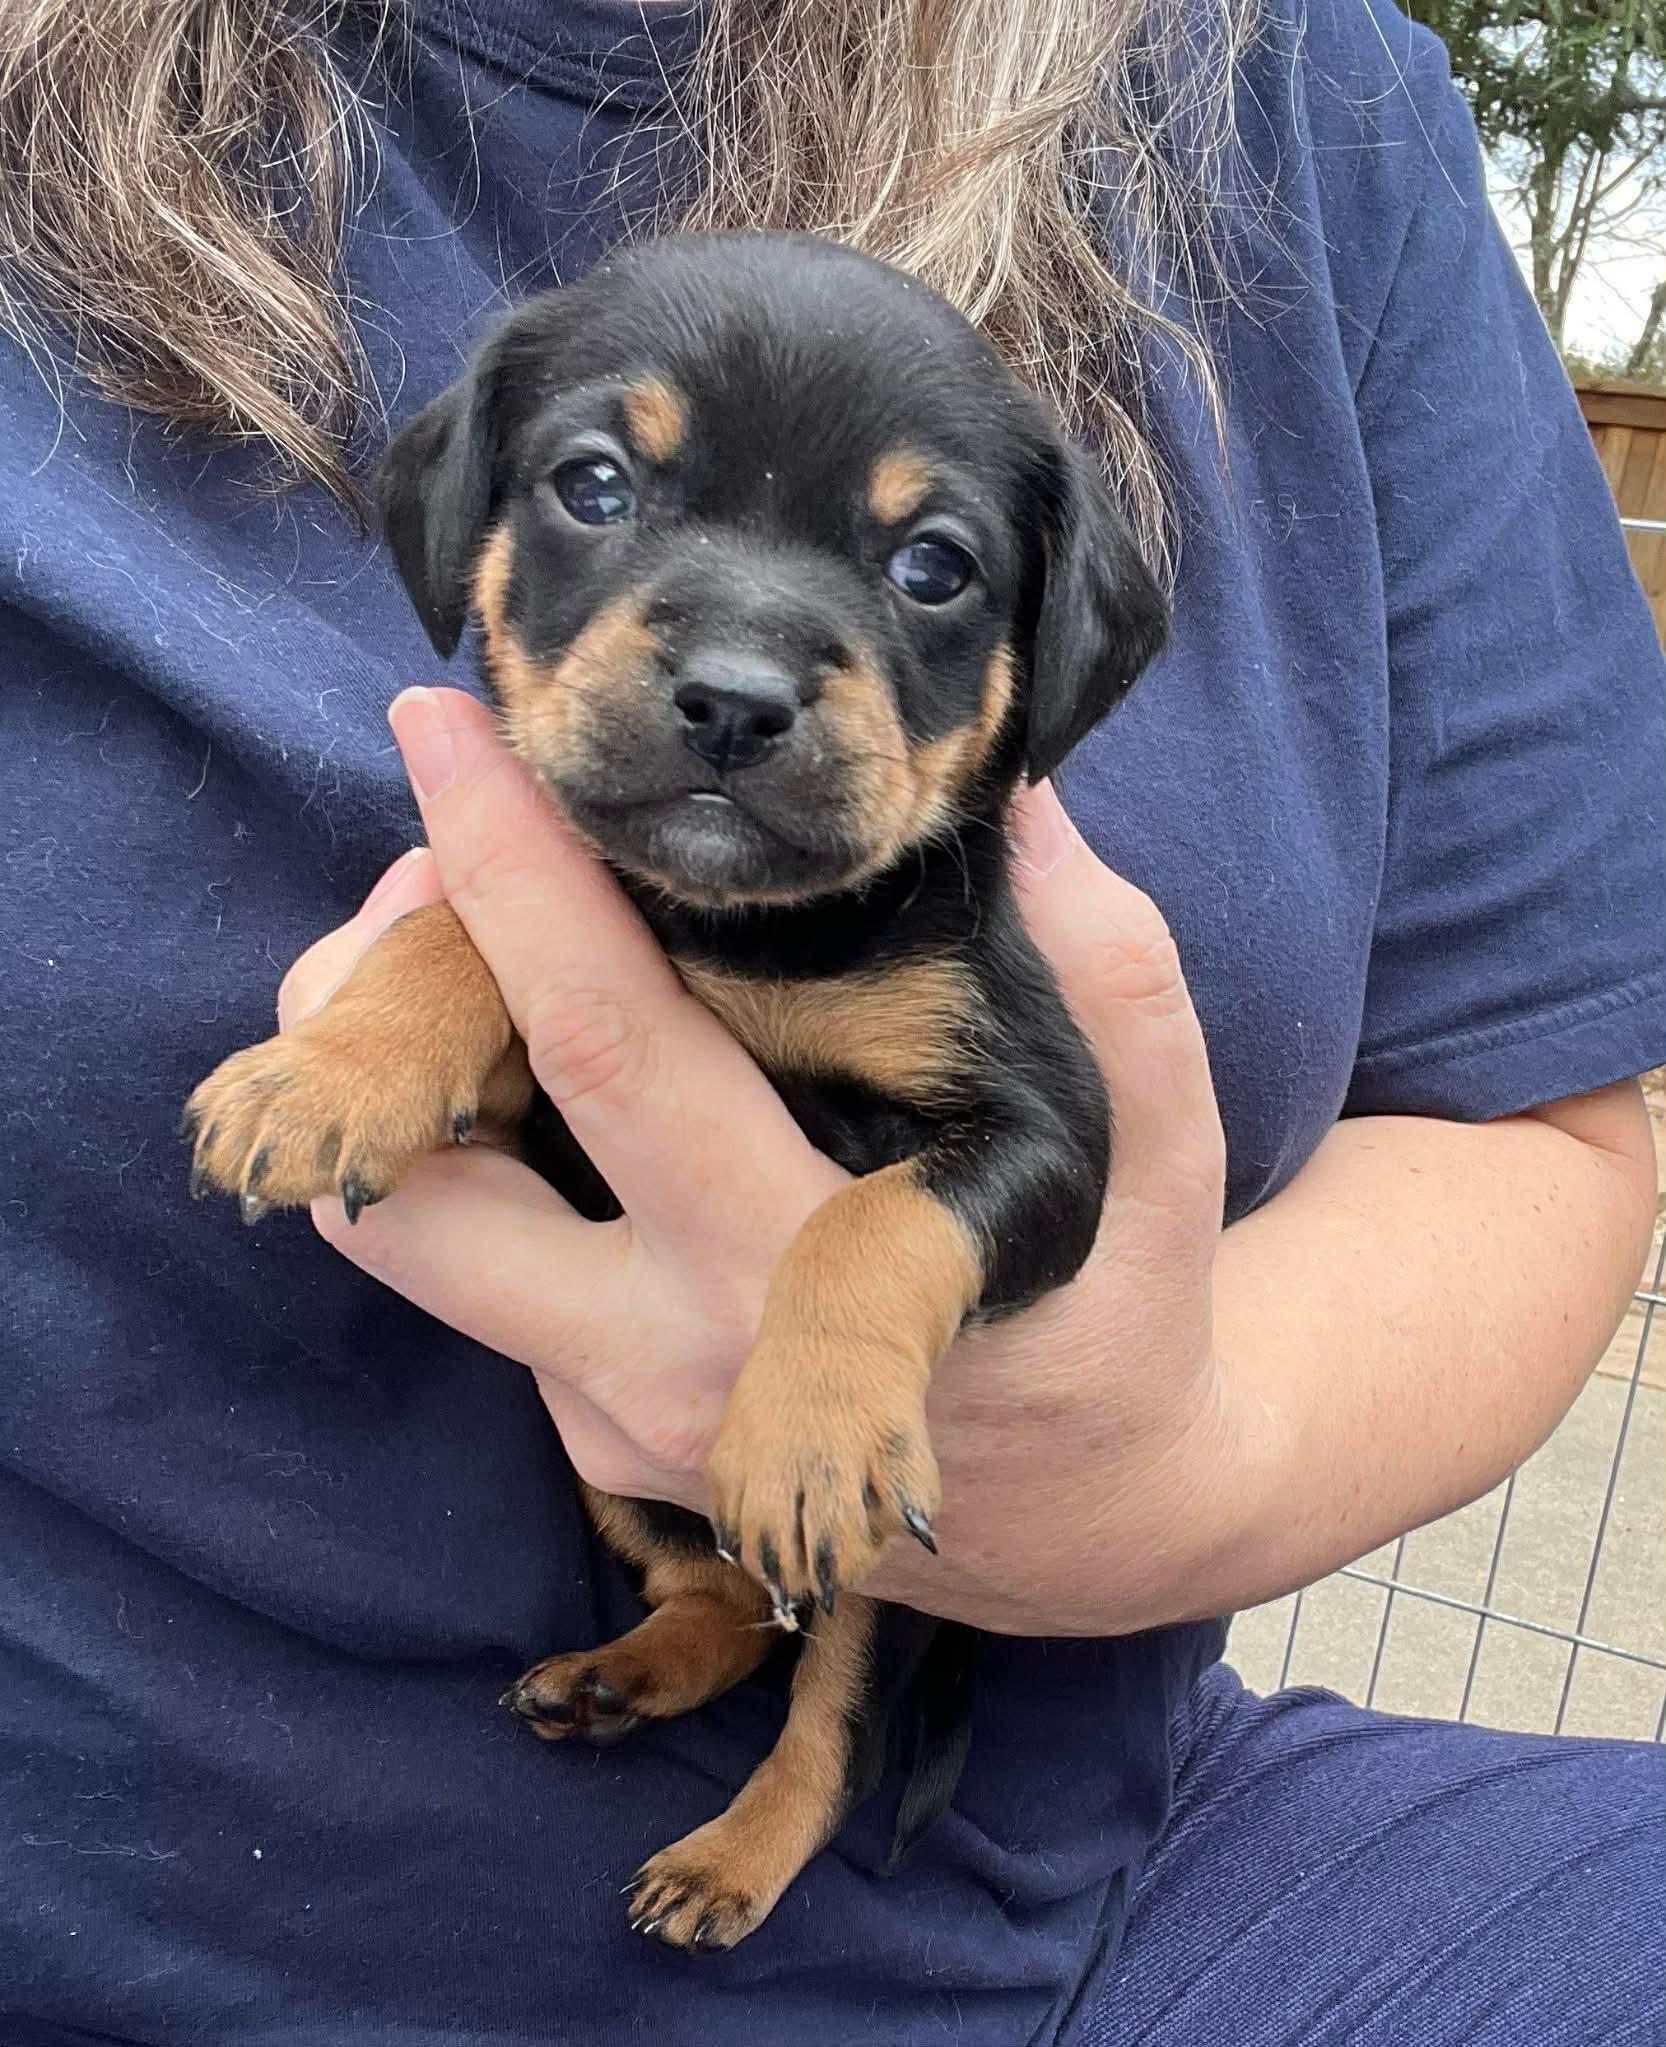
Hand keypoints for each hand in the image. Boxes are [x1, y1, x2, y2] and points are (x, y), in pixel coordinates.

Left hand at [293, 686, 1233, 1634]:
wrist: (1086, 1520)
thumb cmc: (1120, 1313)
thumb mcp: (1155, 1149)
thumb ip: (1114, 975)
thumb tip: (1032, 810)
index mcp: (805, 1269)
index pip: (612, 1050)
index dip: (516, 883)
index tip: (445, 733)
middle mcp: (674, 1356)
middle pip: (425, 1177)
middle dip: (376, 990)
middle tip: (424, 859)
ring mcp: (614, 1419)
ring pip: (413, 1238)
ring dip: (398, 1080)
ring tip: (491, 961)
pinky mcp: (591, 1446)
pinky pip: (478, 1279)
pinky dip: (478, 1154)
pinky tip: (563, 1087)